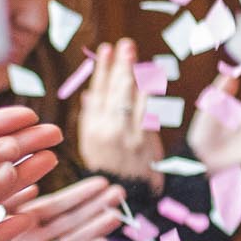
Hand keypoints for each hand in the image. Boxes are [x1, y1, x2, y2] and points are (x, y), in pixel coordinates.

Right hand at [76, 41, 166, 184]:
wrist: (127, 196)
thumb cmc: (108, 169)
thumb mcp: (91, 145)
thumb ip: (91, 118)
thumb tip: (90, 93)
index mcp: (92, 129)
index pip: (97, 92)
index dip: (101, 69)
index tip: (104, 49)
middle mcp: (107, 129)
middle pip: (113, 90)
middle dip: (119, 65)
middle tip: (125, 44)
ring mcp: (127, 134)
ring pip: (130, 98)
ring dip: (134, 73)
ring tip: (135, 54)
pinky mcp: (145, 140)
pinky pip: (146, 111)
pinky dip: (148, 93)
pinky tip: (150, 78)